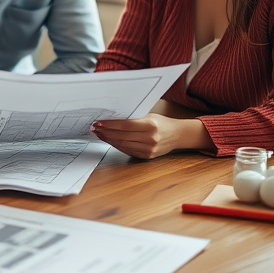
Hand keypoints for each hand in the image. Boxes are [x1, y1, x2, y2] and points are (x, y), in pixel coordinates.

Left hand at [91, 113, 211, 159]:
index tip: (99, 123)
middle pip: (122, 136)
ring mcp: (148, 149)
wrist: (178, 135)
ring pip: (123, 145)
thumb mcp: (149, 116)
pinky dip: (117, 145)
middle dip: (106, 132)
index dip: (109, 125)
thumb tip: (112, 119)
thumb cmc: (162, 122)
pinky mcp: (147, 156)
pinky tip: (111, 140)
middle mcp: (150, 139)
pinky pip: (128, 150)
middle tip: (95, 128)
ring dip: (109, 139)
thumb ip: (133, 118)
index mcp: (150, 125)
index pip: (124, 125)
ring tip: (100, 134)